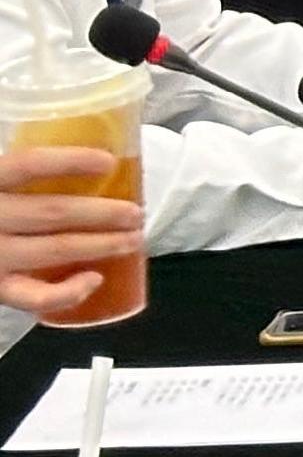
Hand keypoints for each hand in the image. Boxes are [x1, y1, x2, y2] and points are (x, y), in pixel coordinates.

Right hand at [0, 143, 144, 319]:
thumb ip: (9, 175)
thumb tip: (63, 161)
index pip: (26, 165)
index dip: (69, 161)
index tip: (107, 161)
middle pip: (52, 212)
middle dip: (102, 212)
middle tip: (135, 212)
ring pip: (54, 250)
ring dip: (100, 245)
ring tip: (132, 239)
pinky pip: (34, 296)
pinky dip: (68, 292)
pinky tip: (93, 280)